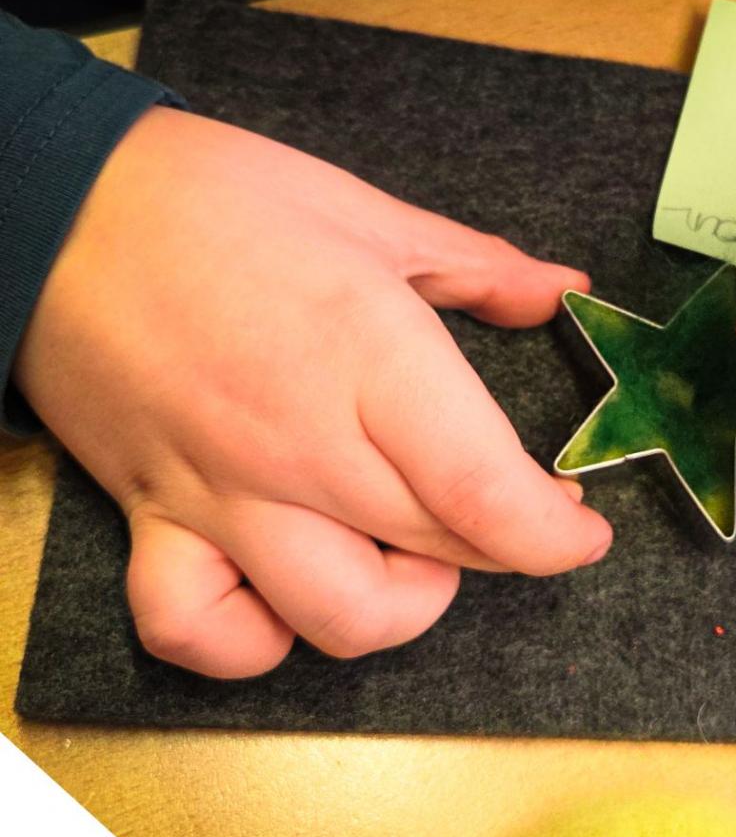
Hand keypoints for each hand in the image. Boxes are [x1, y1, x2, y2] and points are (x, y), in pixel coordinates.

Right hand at [14, 107, 611, 677]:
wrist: (52, 199)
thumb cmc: (214, 196)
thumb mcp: (367, 210)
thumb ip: (480, 266)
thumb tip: (564, 289)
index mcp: (368, 356)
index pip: (486, 497)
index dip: (554, 537)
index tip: (581, 529)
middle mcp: (300, 445)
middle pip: (442, 554)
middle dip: (505, 547)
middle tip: (515, 508)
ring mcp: (221, 493)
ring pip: (339, 618)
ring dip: (403, 606)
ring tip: (412, 551)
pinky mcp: (153, 517)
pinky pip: (201, 631)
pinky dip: (255, 639)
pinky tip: (288, 591)